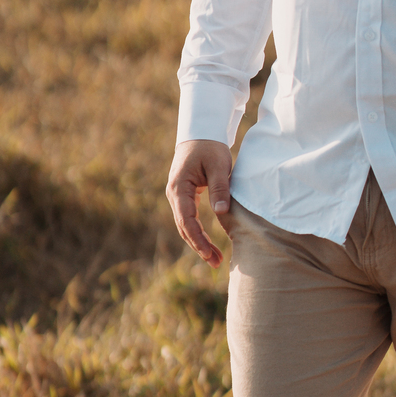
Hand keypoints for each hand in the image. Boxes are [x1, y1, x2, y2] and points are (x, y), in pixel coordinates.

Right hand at [165, 139, 233, 266]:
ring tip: (215, 259)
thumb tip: (221, 212)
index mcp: (180, 187)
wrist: (200, 132)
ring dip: (198, 242)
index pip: (187, 220)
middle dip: (199, 247)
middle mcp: (174, 194)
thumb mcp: (219, 165)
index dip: (198, 239)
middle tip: (216, 263)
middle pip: (184, 227)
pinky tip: (208, 243)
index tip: (210, 254)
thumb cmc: (210, 147)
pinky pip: (188, 219)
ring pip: (185, 225)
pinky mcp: (184, 196)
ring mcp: (177, 196)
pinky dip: (197, 232)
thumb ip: (220, 188)